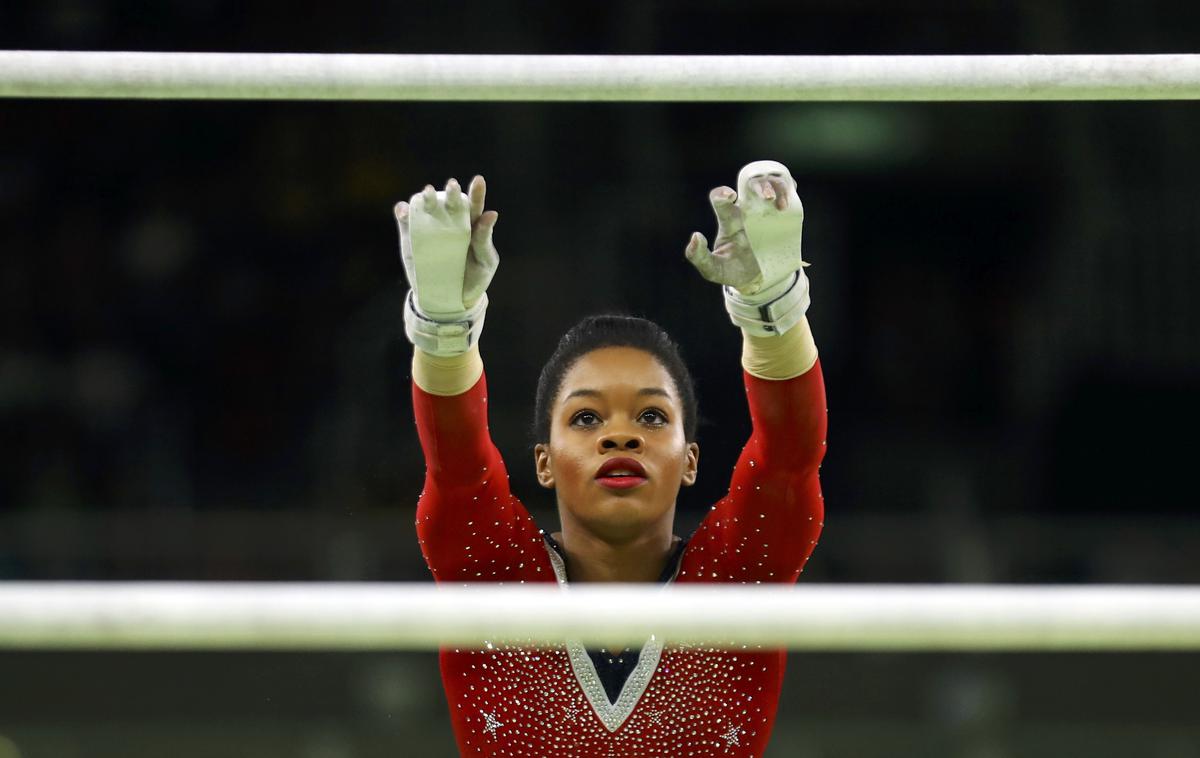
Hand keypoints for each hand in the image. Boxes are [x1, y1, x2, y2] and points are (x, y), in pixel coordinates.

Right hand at [395, 175, 498, 317]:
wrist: (451, 299)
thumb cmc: (475, 277)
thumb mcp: (485, 261)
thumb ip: (485, 239)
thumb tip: (491, 213)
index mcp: (470, 226)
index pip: (474, 206)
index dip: (476, 192)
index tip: (478, 180)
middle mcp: (450, 223)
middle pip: (450, 204)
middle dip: (451, 193)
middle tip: (452, 186)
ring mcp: (430, 230)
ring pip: (426, 209)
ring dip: (426, 198)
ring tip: (427, 193)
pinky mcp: (412, 239)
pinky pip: (406, 223)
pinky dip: (403, 214)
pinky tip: (403, 209)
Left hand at [685, 160, 803, 297]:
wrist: (758, 280)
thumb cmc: (732, 271)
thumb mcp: (712, 270)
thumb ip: (698, 257)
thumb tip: (696, 236)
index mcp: (729, 221)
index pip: (720, 199)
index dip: (722, 193)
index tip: (730, 196)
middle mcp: (747, 211)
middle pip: (750, 184)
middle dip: (759, 185)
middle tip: (767, 197)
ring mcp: (765, 212)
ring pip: (770, 185)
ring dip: (776, 187)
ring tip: (779, 204)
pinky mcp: (782, 216)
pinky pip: (787, 194)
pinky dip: (789, 192)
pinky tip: (786, 206)